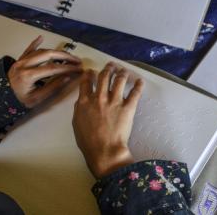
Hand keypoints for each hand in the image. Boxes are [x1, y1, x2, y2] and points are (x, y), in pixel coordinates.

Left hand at [8, 36, 81, 108]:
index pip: (52, 68)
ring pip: (41, 51)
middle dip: (65, 56)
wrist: (1, 99)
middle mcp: (24, 65)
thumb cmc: (19, 100)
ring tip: (67, 56)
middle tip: (77, 60)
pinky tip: (41, 37)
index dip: (67, 68)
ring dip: (56, 52)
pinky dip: (35, 43)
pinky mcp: (19, 60)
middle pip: (48, 55)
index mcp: (28, 75)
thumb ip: (52, 87)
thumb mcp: (37, 98)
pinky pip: (28, 50)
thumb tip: (67, 77)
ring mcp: (21, 61)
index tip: (78, 69)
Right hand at [73, 63, 144, 178]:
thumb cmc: (88, 141)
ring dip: (122, 73)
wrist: (104, 150)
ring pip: (119, 80)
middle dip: (108, 68)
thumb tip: (82, 100)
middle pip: (104, 77)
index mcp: (85, 102)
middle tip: (111, 65)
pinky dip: (138, 85)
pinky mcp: (128, 107)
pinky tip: (140, 81)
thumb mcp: (77, 123)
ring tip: (124, 70)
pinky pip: (135, 93)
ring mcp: (114, 101)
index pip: (86, 82)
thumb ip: (79, 109)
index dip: (89, 74)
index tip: (91, 71)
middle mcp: (99, 98)